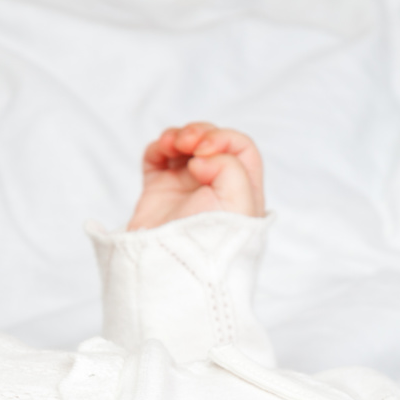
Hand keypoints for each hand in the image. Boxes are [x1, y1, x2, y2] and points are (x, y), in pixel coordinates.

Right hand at [127, 121, 264, 229]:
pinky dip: (158, 147)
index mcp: (242, 191)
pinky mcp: (160, 191)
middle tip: (189, 145)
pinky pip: (158, 158)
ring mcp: (187, 188)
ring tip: (172, 146)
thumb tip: (200, 159)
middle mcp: (216, 187)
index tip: (206, 151)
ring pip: (185, 145)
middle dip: (199, 133)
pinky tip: (161, 151)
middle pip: (212, 141)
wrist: (174, 266)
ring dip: (178, 136)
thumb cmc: (212, 241)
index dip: (224, 138)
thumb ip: (231, 166)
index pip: (240, 148)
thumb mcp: (239, 202)